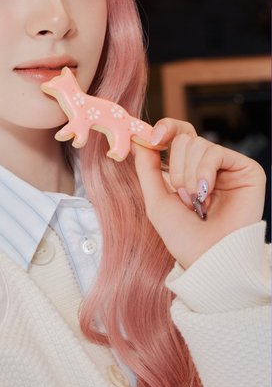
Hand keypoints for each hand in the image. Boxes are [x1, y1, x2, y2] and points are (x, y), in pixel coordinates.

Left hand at [132, 118, 265, 268]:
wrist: (208, 259)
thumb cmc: (183, 236)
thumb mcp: (156, 199)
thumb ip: (146, 167)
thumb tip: (139, 139)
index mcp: (187, 169)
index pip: (178, 134)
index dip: (166, 128)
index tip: (152, 138)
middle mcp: (208, 165)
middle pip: (184, 137)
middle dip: (176, 168)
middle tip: (183, 197)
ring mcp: (228, 167)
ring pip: (197, 144)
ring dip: (188, 176)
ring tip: (197, 203)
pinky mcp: (246, 169)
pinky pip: (215, 152)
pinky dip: (203, 173)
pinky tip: (206, 194)